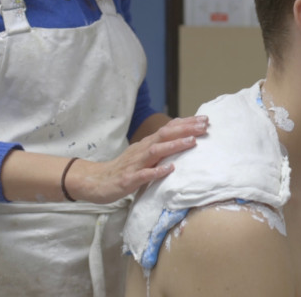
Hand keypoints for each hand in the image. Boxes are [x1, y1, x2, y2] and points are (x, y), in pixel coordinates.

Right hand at [70, 115, 207, 203]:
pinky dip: (157, 171)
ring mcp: (135, 164)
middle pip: (165, 135)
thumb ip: (159, 148)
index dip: (186, 124)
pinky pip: (144, 174)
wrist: (95, 181)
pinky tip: (170, 168)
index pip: (168, 129)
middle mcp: (142, 150)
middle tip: (205, 125)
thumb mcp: (142, 155)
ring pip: (156, 151)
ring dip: (174, 145)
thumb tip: (179, 138)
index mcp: (146, 145)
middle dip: (186, 129)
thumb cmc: (123, 169)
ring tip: (192, 141)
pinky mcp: (128, 179)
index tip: (205, 120)